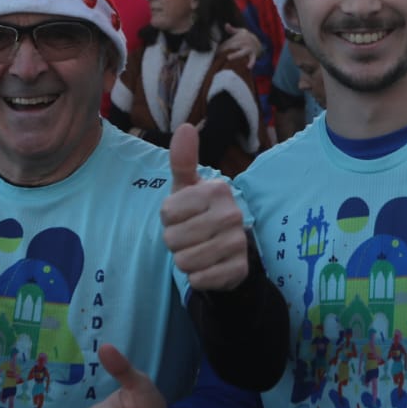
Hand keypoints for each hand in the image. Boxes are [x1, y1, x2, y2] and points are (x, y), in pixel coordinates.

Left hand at [160, 124, 248, 289]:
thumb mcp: (187, 188)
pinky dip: (198, 278)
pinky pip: (199, 279)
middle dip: (175, 243)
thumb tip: (185, 127)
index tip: (184, 217)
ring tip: (199, 251)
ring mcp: (238, 242)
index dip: (169, 220)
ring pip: (184, 261)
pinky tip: (209, 267)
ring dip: (185, 261)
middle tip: (191, 237)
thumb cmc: (200, 214)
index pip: (167, 212)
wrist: (229, 252)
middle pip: (173, 239)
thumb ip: (183, 160)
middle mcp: (232, 213)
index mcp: (217, 189)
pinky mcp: (239, 269)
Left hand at [219, 25, 262, 67]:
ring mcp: (248, 49)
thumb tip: (226, 24)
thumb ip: (232, 29)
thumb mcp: (241, 31)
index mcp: (240, 38)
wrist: (258, 42)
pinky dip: (251, 63)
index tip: (216, 51)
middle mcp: (244, 43)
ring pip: (241, 53)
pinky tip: (248, 67)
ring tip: (228, 58)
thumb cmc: (247, 37)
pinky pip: (252, 59)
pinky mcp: (253, 55)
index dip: (222, 47)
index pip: (229, 42)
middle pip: (233, 46)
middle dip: (225, 50)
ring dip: (235, 55)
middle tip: (218, 55)